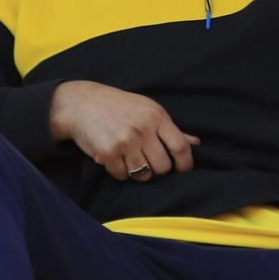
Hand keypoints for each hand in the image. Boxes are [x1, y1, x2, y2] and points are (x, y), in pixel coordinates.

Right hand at [49, 80, 199, 181]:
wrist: (81, 104)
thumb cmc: (119, 106)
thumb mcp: (148, 109)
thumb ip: (171, 128)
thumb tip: (196, 142)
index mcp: (157, 116)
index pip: (180, 147)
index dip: (185, 163)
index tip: (183, 170)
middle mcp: (143, 129)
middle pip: (163, 166)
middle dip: (159, 170)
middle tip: (150, 163)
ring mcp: (125, 142)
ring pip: (143, 175)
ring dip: (139, 173)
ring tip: (132, 161)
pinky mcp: (107, 153)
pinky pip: (122, 176)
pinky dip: (120, 173)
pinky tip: (116, 160)